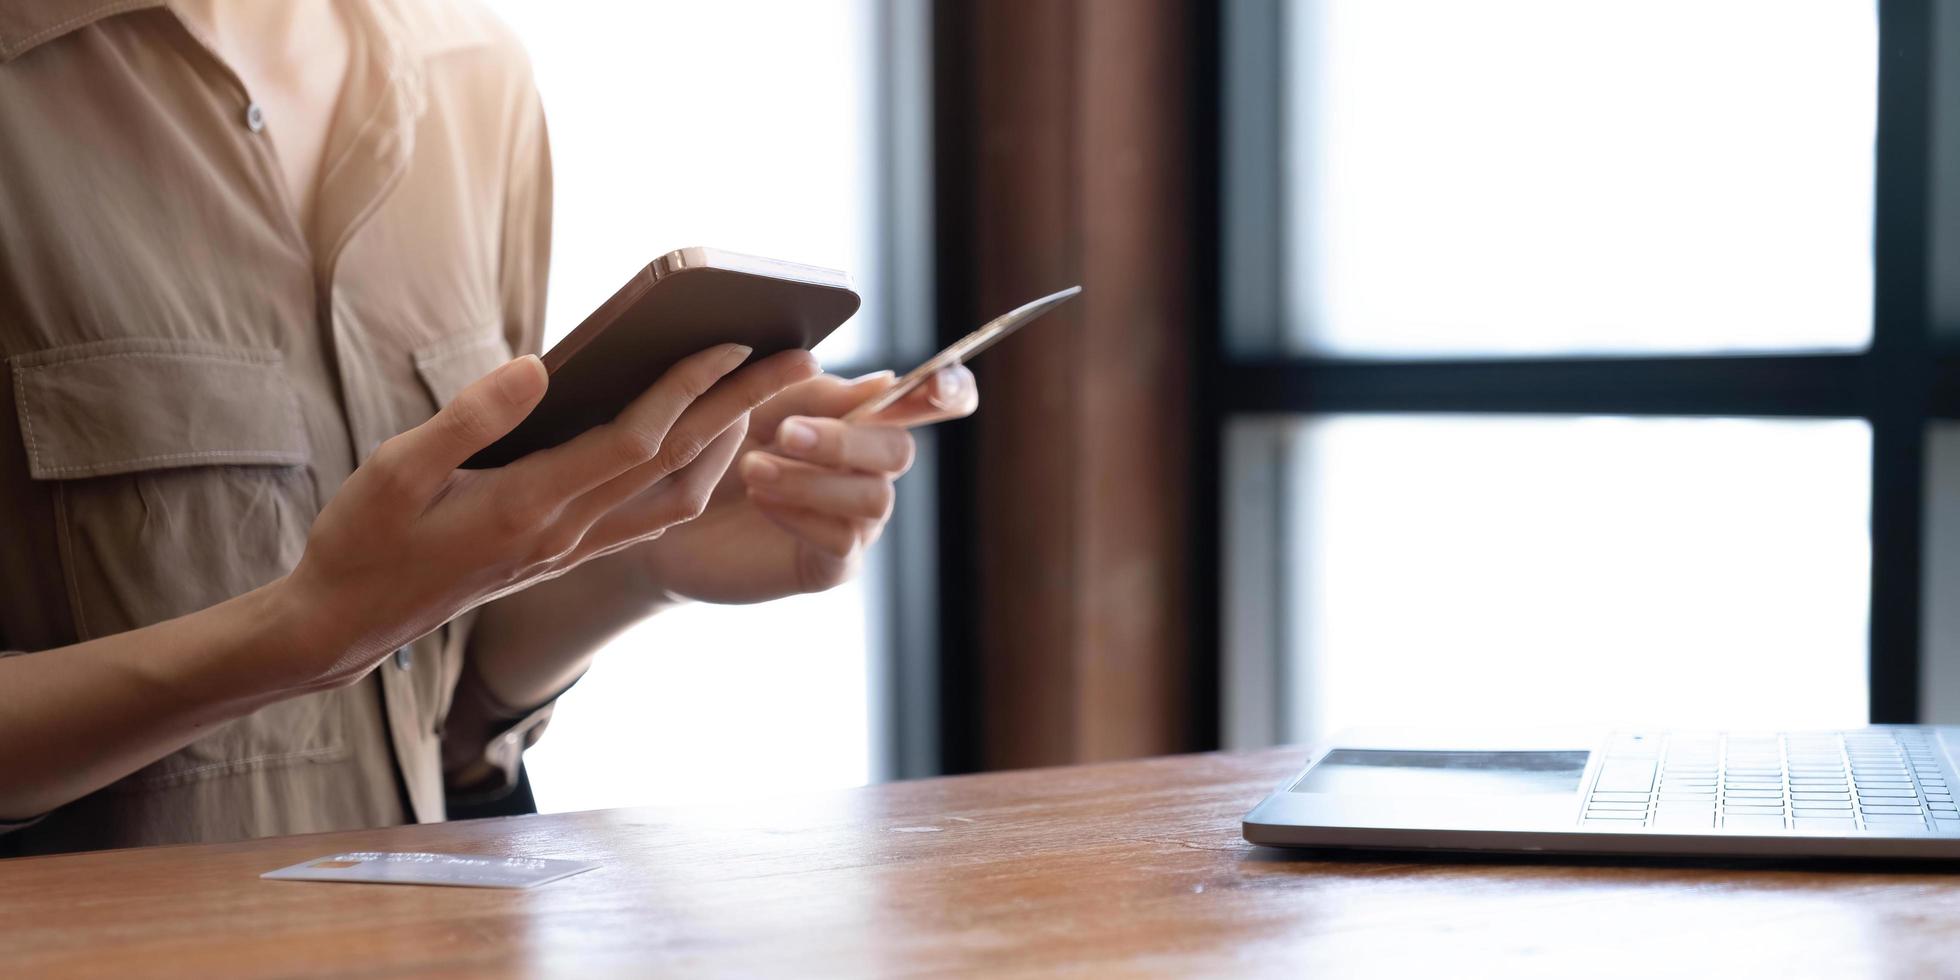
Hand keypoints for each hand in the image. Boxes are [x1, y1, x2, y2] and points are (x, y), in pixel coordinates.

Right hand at [269, 344, 819, 691]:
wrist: (347, 623)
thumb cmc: (364, 541)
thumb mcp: (394, 470)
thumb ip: (468, 420)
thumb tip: (539, 367)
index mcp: (529, 506)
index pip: (635, 441)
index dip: (687, 389)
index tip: (732, 340)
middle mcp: (567, 532)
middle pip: (679, 462)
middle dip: (743, 406)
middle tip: (801, 359)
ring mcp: (573, 549)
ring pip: (678, 495)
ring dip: (730, 442)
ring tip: (765, 389)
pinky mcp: (567, 554)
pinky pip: (652, 514)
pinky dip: (693, 473)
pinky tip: (703, 437)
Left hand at [637, 365, 977, 603]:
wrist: (664, 506)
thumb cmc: (717, 443)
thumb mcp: (760, 402)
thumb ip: (816, 391)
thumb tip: (885, 381)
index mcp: (863, 418)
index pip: (933, 402)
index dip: (950, 391)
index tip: (938, 386)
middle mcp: (870, 470)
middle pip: (899, 451)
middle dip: (846, 440)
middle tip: (786, 432)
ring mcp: (856, 521)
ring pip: (874, 499)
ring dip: (812, 479)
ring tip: (752, 469)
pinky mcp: (831, 564)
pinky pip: (842, 540)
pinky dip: (802, 514)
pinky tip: (761, 499)